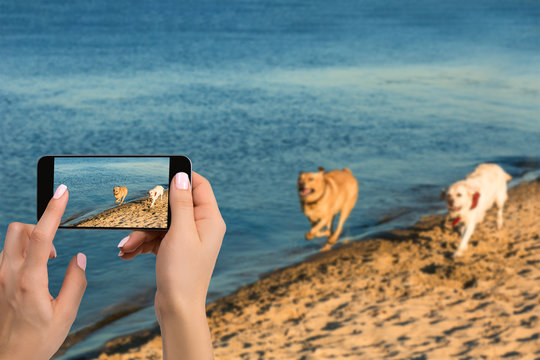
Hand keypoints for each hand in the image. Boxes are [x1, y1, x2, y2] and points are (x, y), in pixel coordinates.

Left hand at [0, 185, 86, 359]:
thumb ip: (75, 282)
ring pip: (10, 241)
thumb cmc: (37, 341)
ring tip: (44, 265)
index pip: (40, 236)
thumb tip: (78, 258)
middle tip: (52, 250)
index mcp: (29, 281)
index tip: (61, 192)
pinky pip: (5, 255)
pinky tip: (31, 273)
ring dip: (29, 242)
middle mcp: (8, 275)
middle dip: (38, 228)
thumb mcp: (65, 315)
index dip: (52, 210)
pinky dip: (20, 254)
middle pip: (19, 229)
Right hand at [118, 172, 224, 359]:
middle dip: (151, 214)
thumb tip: (181, 176)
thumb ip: (181, 203)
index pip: (200, 186)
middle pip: (174, 205)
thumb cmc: (183, 272)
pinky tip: (127, 252)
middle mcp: (201, 226)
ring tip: (125, 246)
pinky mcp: (176, 249)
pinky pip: (157, 237)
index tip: (160, 174)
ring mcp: (188, 239)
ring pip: (162, 223)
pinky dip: (142, 243)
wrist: (177, 309)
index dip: (182, 177)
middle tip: (134, 219)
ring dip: (141, 232)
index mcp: (210, 219)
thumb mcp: (180, 232)